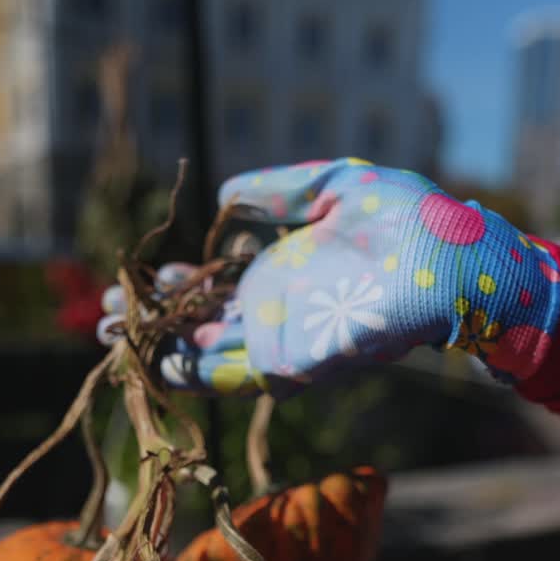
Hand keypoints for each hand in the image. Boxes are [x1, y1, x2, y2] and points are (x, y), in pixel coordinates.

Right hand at [98, 159, 559, 395]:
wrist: (454, 259)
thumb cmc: (408, 221)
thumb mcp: (335, 186)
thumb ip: (279, 190)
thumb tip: (224, 195)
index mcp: (283, 275)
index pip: (216, 289)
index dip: (176, 286)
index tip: (142, 277)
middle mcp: (278, 313)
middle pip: (203, 328)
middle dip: (155, 325)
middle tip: (105, 318)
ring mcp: (286, 340)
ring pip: (210, 357)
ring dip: (162, 354)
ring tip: (116, 342)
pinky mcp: (296, 361)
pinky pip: (237, 373)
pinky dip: (196, 374)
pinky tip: (159, 364)